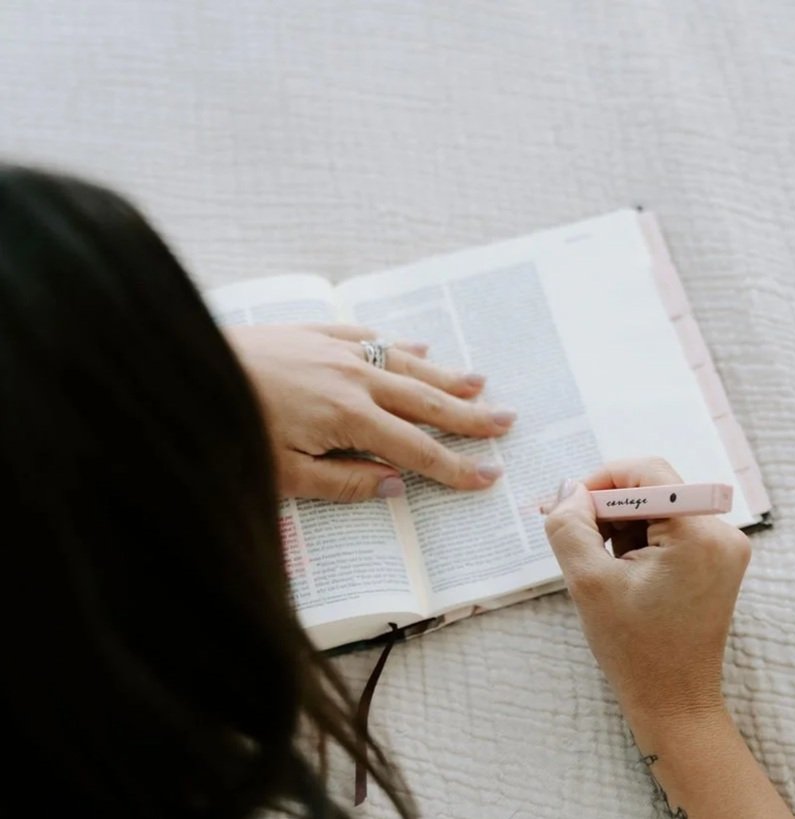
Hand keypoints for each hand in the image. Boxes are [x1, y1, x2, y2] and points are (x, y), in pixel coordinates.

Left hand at [226, 324, 515, 501]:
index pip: (416, 449)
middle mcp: (354, 378)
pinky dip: (400, 346)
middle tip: (506, 421)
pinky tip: (420, 346)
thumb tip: (395, 485)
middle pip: (425, 400)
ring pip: (406, 364)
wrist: (184, 364)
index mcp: (349, 417)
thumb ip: (344, 481)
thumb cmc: (229, 427)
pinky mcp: (315, 334)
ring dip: (446, 375)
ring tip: (480, 382)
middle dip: (468, 415)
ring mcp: (336, 351)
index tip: (489, 475)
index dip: (455, 466)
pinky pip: (370, 338)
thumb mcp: (281, 473)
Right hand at [542, 457, 750, 725]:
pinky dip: (641, 538)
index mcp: (699, 534)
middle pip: (655, 488)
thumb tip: (569, 490)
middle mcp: (722, 533)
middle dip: (610, 507)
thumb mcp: (589, 583)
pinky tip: (622, 570)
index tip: (570, 507)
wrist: (674, 703)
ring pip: (661, 507)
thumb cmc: (635, 650)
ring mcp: (725, 548)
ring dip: (623, 525)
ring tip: (602, 564)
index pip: (647, 472)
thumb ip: (570, 526)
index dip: (602, 481)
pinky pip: (673, 528)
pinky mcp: (718, 561)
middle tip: (577, 537)